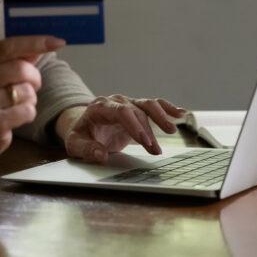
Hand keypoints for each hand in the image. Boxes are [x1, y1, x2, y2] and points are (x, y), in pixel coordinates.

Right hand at [0, 35, 65, 168]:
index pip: (6, 46)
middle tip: (31, 84)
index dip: (34, 42)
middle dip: (34, 76)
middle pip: (20, 68)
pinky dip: (28, 112)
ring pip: (26, 91)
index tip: (58, 42)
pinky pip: (27, 111)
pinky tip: (15, 116)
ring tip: (18, 102)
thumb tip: (41, 46)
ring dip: (30, 97)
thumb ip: (14, 58)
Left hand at [60, 95, 186, 163]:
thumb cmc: (80, 136)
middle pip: (136, 111)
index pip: (121, 111)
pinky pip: (154, 106)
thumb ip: (86, 149)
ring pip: (148, 105)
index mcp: (100, 107)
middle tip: (155, 149)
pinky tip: (181, 114)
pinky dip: (167, 109)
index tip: (144, 140)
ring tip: (171, 131)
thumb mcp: (75, 144)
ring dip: (161, 117)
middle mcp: (116, 101)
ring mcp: (128, 103)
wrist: (84, 127)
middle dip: (147, 130)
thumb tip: (100, 155)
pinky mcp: (137, 110)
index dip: (134, 124)